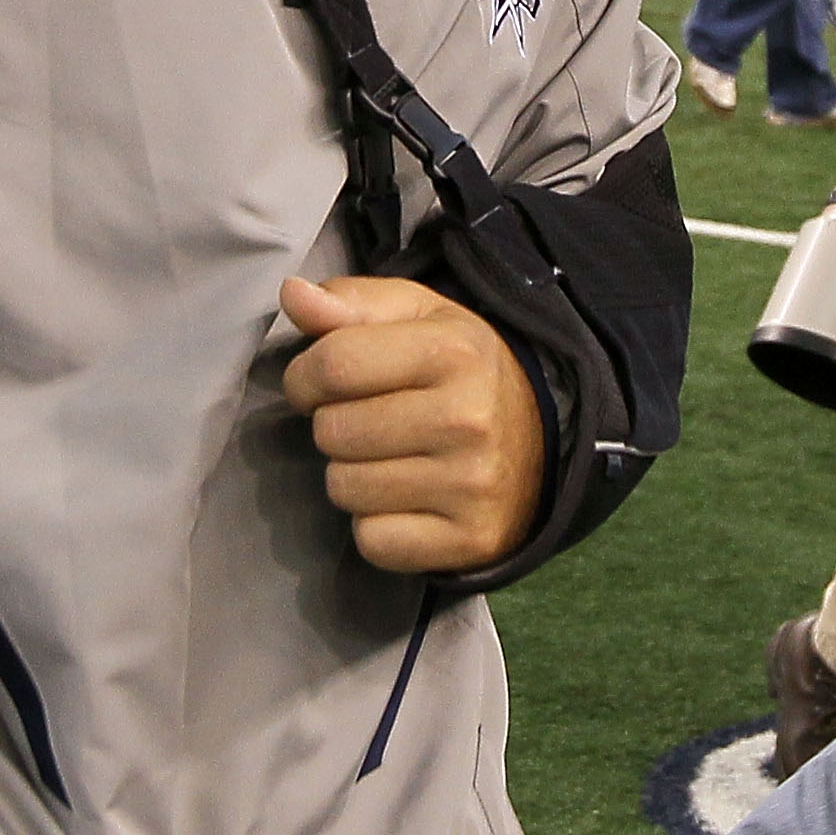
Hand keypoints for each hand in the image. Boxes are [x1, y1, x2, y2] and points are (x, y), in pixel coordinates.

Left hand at [277, 274, 546, 574]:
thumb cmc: (461, 372)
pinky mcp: (472, 539)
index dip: (306, 376)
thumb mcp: (416, 318)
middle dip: (334, 426)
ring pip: (345, 489)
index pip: (332, 365)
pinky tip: (406, 501)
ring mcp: (472, 485)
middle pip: (332, 432)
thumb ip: (351, 303)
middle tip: (370, 423)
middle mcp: (467, 419)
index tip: (321, 384)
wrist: (543, 441)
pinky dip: (376, 526)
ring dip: (352, 477)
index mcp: (452, 352)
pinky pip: (373, 541)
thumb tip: (292, 293)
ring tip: (389, 460)